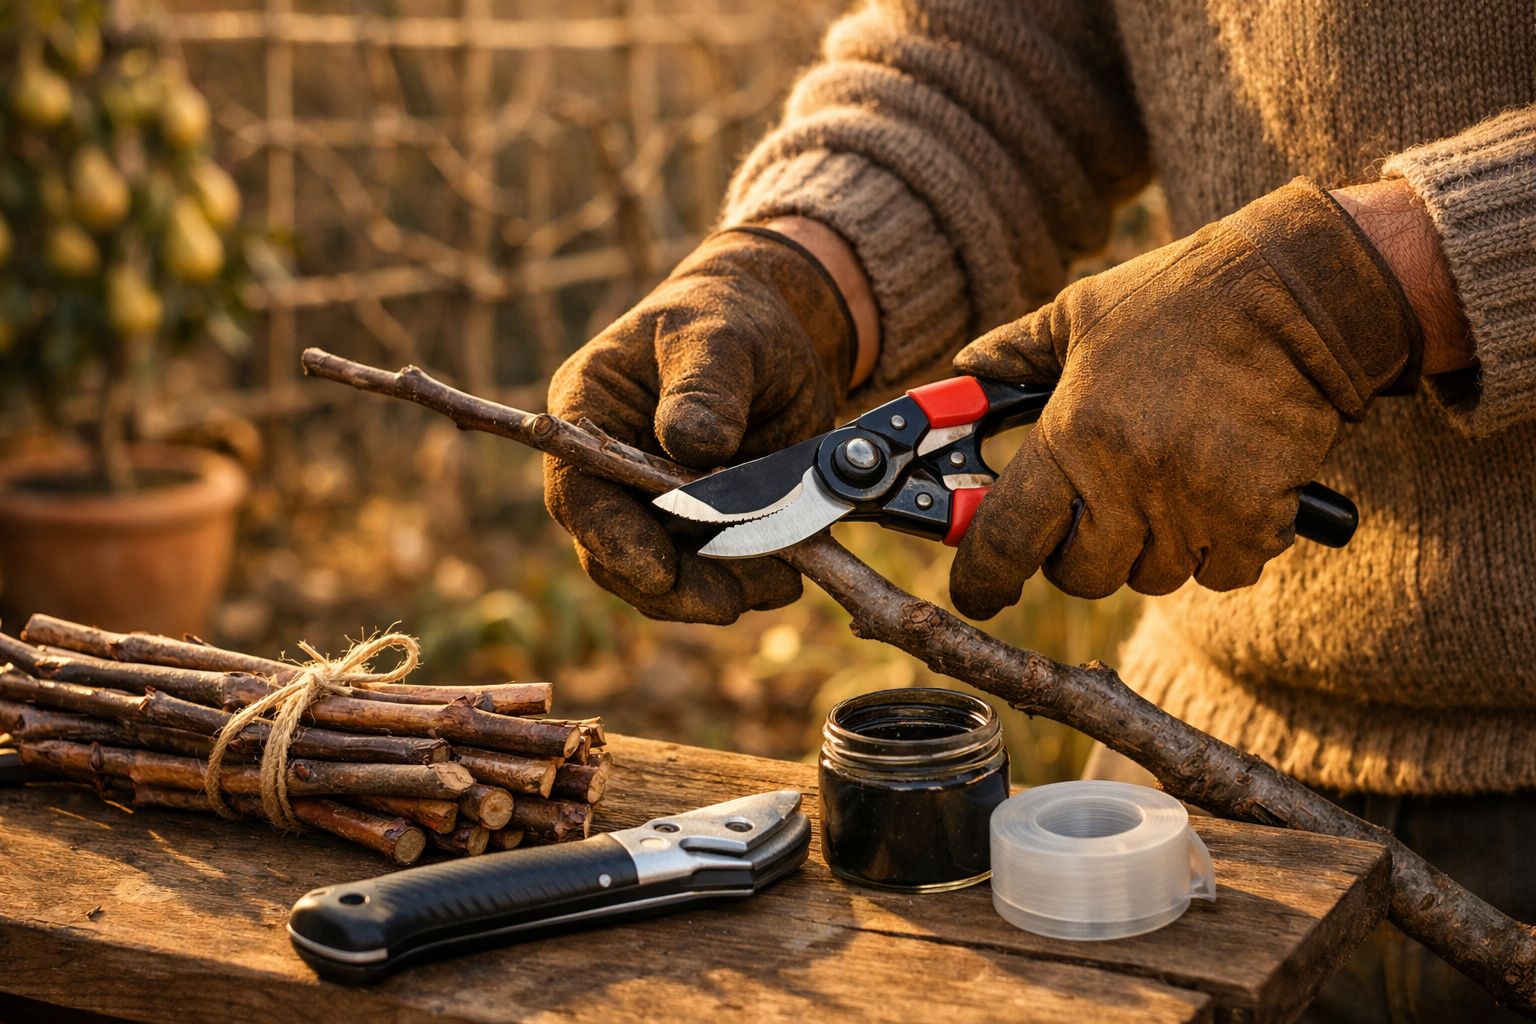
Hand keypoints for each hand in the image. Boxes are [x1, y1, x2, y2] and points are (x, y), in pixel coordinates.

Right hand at [545, 226, 855, 622]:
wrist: (774, 335)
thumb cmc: (728, 319)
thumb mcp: (718, 335)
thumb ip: (705, 385)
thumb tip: (695, 446)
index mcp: (588, 413)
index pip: (578, 492)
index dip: (612, 540)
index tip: (659, 571)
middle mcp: (609, 472)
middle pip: (615, 554)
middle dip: (674, 586)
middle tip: (731, 600)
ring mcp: (653, 507)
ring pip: (664, 578)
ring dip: (719, 591)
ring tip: (781, 579)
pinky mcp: (700, 529)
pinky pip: (712, 573)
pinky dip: (749, 582)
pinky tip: (791, 571)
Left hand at [949, 178, 1423, 616]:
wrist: (1299, 293)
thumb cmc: (1182, 296)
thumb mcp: (1081, 311)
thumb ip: (1015, 352)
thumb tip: (964, 367)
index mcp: (1072, 435)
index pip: (1006, 538)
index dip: (982, 577)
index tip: (978, 592)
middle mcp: (1126, 481)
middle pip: (1081, 576)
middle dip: (1078, 557)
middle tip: (1095, 516)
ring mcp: (1192, 505)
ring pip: (1152, 577)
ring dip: (1152, 549)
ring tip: (1167, 490)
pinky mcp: (1255, 518)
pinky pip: (1223, 573)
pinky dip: (1221, 550)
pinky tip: (1223, 498)